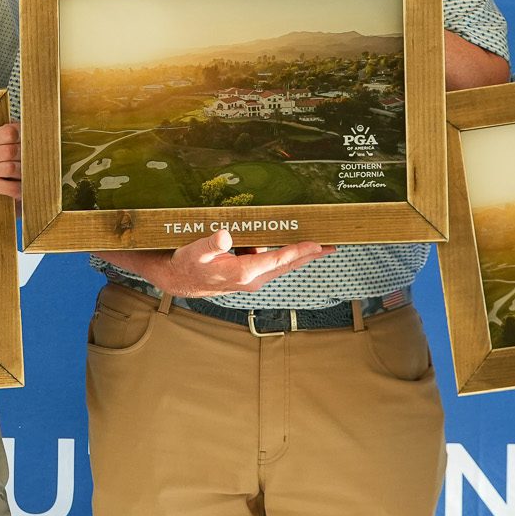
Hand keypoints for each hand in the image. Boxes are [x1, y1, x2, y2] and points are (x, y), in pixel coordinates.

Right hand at [108, 229, 330, 298]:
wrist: (180, 280)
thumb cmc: (188, 264)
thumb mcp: (195, 251)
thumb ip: (211, 244)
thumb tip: (225, 235)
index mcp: (243, 272)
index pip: (277, 259)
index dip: (298, 251)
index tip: (317, 245)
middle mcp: (252, 278)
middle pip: (287, 264)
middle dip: (310, 255)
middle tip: (333, 246)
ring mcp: (252, 279)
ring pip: (280, 264)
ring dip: (296, 253)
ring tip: (315, 242)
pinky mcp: (249, 276)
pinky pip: (269, 262)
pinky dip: (278, 253)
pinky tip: (278, 240)